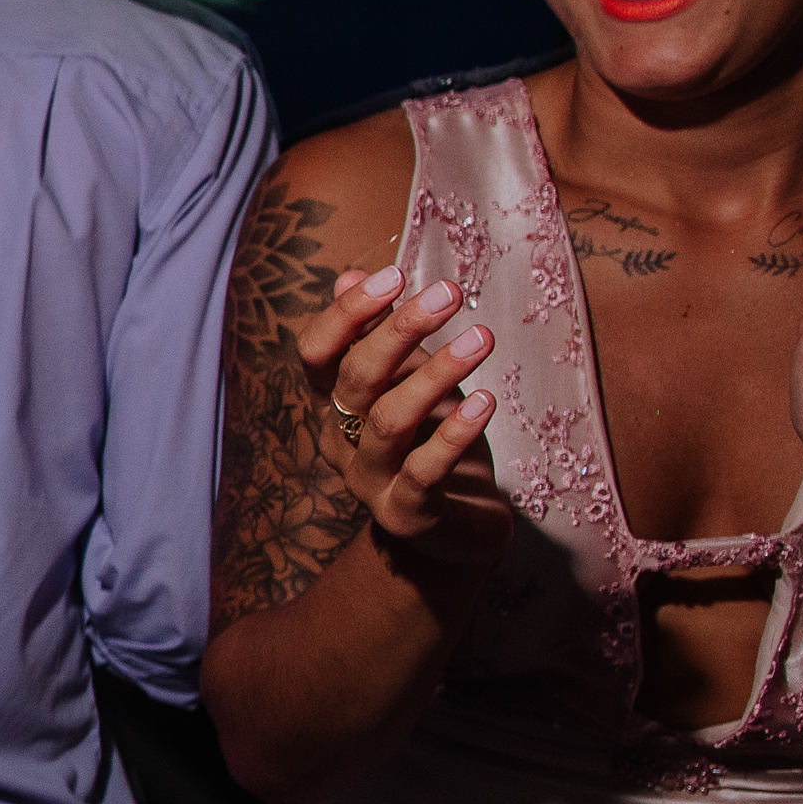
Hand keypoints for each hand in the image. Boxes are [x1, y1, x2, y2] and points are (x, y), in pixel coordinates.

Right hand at [298, 264, 511, 587]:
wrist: (458, 528)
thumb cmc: (433, 444)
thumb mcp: (410, 381)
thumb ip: (381, 336)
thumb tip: (349, 275)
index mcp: (334, 405)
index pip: (316, 354)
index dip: (346, 314)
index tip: (394, 275)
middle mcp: (340, 441)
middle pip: (354, 379)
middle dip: (399, 331)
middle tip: (449, 293)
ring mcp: (370, 481)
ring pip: (388, 421)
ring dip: (436, 375)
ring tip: (482, 338)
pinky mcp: (407, 514)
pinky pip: (425, 472)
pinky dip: (454, 435)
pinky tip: (486, 403)